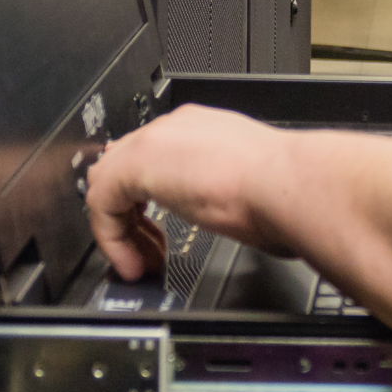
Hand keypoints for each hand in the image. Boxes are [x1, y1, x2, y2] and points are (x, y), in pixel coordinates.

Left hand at [86, 105, 291, 277]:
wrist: (290, 184)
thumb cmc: (287, 191)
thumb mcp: (252, 189)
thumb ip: (230, 194)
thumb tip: (234, 215)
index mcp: (208, 132)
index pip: (160, 160)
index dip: (153, 203)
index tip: (163, 236)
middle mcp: (178, 128)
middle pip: (127, 168)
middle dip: (134, 218)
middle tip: (149, 253)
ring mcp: (155, 141)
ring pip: (109, 185)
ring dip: (122, 231)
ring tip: (139, 263)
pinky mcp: (136, 163)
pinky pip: (101, 204)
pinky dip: (112, 239)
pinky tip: (132, 262)